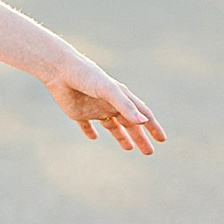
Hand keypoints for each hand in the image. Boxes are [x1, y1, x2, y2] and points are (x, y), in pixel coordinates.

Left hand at [45, 63, 163, 154]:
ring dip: (121, 137)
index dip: (153, 127)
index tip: (162, 139)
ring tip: (129, 148)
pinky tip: (93, 138)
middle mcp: (111, 104)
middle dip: (140, 138)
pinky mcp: (78, 113)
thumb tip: (144, 122)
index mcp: (122, 98)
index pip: (142, 115)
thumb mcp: (109, 91)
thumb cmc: (88, 77)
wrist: (61, 71)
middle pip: (129, 124)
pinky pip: (86, 125)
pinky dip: (90, 132)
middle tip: (148, 152)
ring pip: (112, 126)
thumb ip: (125, 106)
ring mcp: (95, 109)